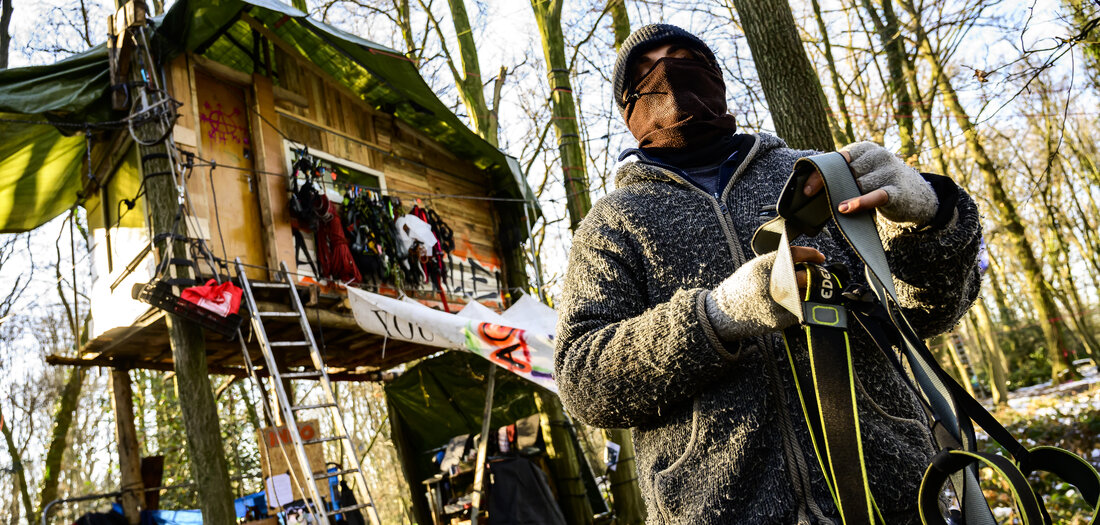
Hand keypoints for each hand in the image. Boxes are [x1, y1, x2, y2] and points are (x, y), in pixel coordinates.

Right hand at [705, 246, 823, 340]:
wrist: (722, 313)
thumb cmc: (740, 289)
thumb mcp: (754, 268)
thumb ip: (776, 263)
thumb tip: (804, 261)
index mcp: (762, 266)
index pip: (795, 254)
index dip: (811, 254)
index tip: (819, 257)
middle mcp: (769, 283)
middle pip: (804, 275)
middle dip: (813, 275)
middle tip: (816, 274)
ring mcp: (774, 303)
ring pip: (805, 294)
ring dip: (810, 292)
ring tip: (806, 290)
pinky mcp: (777, 320)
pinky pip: (800, 311)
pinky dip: (803, 306)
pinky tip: (799, 304)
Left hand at [801, 143, 937, 225]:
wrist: (915, 195)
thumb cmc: (879, 184)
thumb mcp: (862, 172)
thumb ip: (842, 174)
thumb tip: (809, 186)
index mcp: (865, 148)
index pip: (837, 159)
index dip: (820, 175)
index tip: (806, 191)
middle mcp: (878, 156)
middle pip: (847, 174)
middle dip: (833, 188)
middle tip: (821, 200)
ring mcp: (889, 171)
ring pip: (858, 186)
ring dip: (848, 197)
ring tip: (843, 206)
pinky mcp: (896, 190)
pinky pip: (874, 196)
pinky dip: (858, 202)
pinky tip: (844, 208)